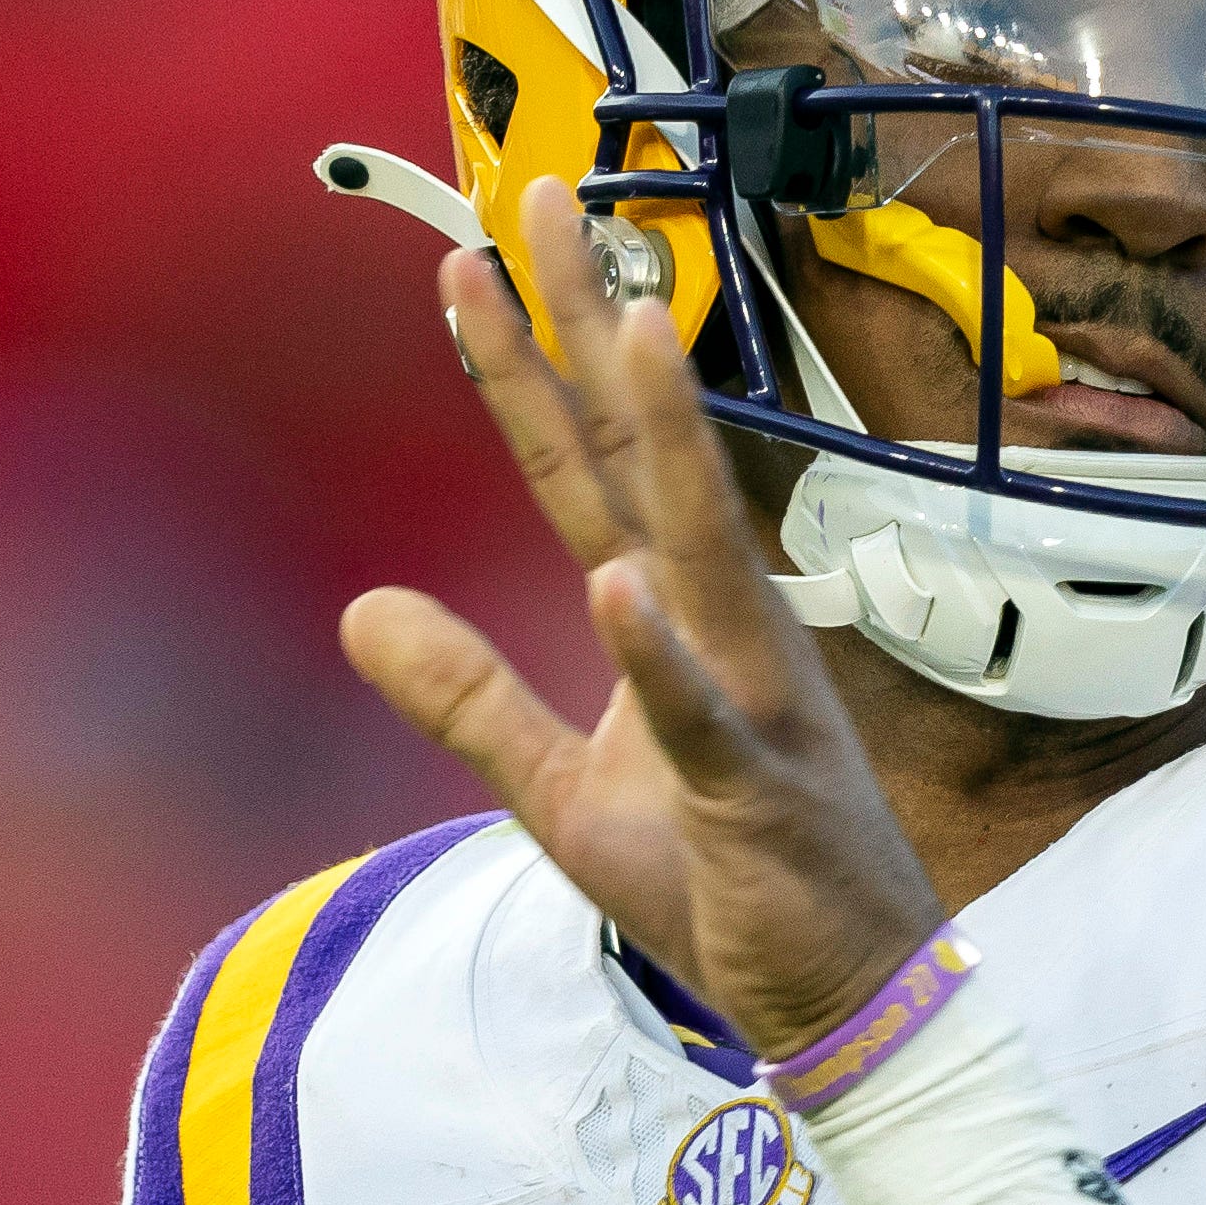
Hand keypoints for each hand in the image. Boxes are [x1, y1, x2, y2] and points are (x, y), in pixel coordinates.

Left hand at [343, 181, 944, 1057]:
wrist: (845, 1002)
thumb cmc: (721, 885)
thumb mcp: (558, 795)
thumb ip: (466, 698)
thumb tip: (360, 607)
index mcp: (667, 620)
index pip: (578, 471)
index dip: (521, 369)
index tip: (472, 262)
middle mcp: (718, 628)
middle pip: (639, 458)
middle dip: (593, 329)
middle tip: (547, 202)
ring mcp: (749, 700)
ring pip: (698, 549)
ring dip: (664, 438)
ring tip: (631, 327)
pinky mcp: (758, 791)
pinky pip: (702, 717)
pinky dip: (659, 658)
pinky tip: (619, 591)